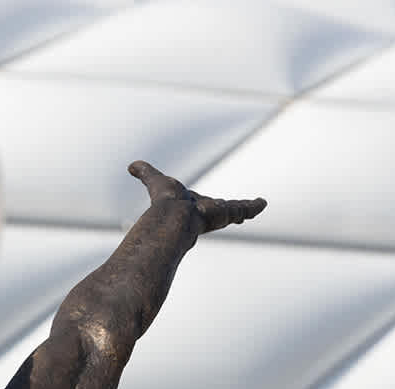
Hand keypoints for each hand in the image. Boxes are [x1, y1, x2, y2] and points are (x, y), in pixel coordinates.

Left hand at [128, 160, 264, 235]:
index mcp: (192, 207)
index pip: (202, 206)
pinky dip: (253, 206)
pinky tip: (263, 203)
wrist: (174, 218)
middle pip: (221, 210)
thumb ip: (145, 174)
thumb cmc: (165, 202)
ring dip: (246, 209)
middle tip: (240, 211)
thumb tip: (131, 166)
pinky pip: (244, 209)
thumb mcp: (155, 181)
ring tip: (259, 205)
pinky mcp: (227, 213)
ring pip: (236, 210)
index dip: (208, 205)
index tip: (213, 205)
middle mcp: (206, 212)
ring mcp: (217, 214)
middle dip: (230, 210)